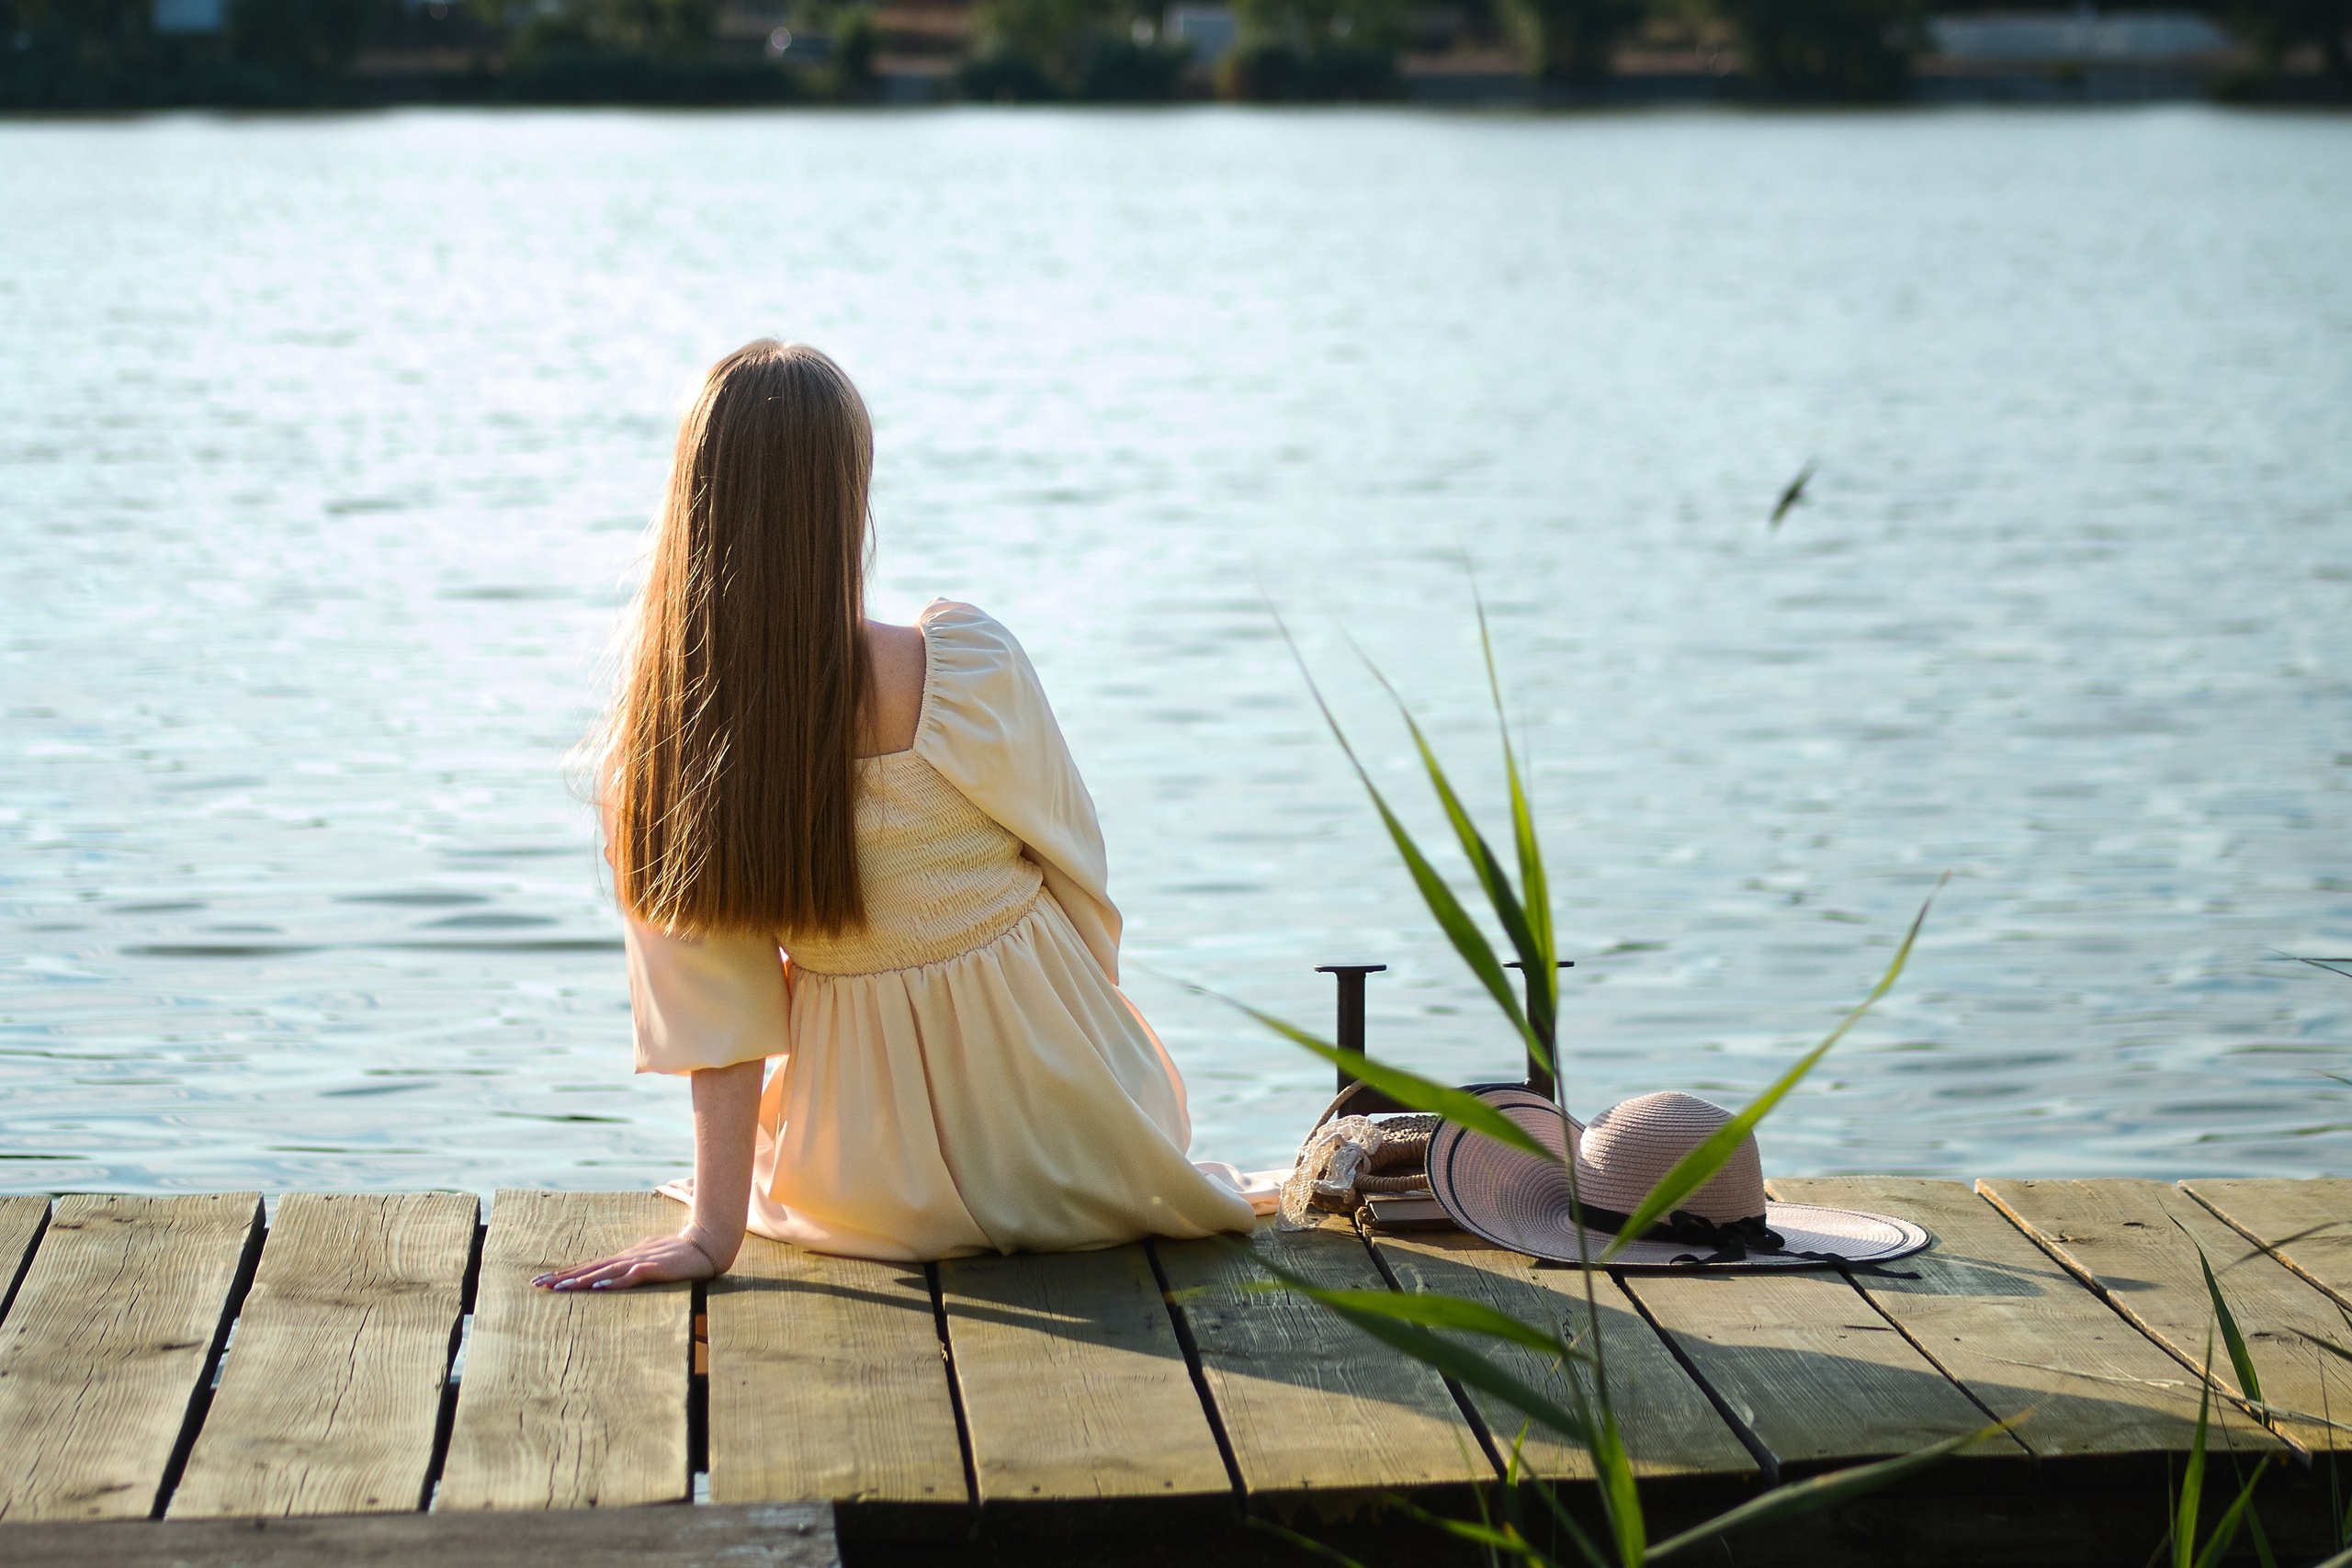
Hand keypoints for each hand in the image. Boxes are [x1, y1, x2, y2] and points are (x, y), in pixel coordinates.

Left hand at [533, 1230, 724, 1291]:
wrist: (705, 1244)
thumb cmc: (678, 1251)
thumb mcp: (649, 1257)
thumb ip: (631, 1264)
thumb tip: (613, 1274)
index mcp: (624, 1257)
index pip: (589, 1266)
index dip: (565, 1273)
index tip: (542, 1280)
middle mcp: (626, 1258)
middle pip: (589, 1268)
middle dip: (562, 1277)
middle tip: (537, 1285)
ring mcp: (639, 1262)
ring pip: (604, 1272)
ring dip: (581, 1280)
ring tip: (559, 1288)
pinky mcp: (653, 1269)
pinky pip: (630, 1277)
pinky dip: (613, 1282)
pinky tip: (598, 1287)